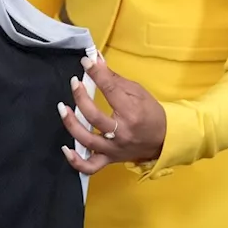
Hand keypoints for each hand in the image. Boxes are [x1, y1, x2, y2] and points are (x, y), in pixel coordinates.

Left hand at [58, 56, 166, 173]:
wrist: (164, 139)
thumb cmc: (150, 112)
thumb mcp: (137, 91)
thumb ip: (113, 78)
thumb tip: (95, 60)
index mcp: (131, 113)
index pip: (110, 90)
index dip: (96, 74)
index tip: (86, 62)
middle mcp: (121, 133)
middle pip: (94, 117)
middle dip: (81, 97)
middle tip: (75, 83)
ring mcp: (114, 149)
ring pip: (87, 141)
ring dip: (71, 124)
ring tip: (62, 108)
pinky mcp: (110, 159)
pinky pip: (90, 167)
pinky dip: (76, 161)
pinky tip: (66, 149)